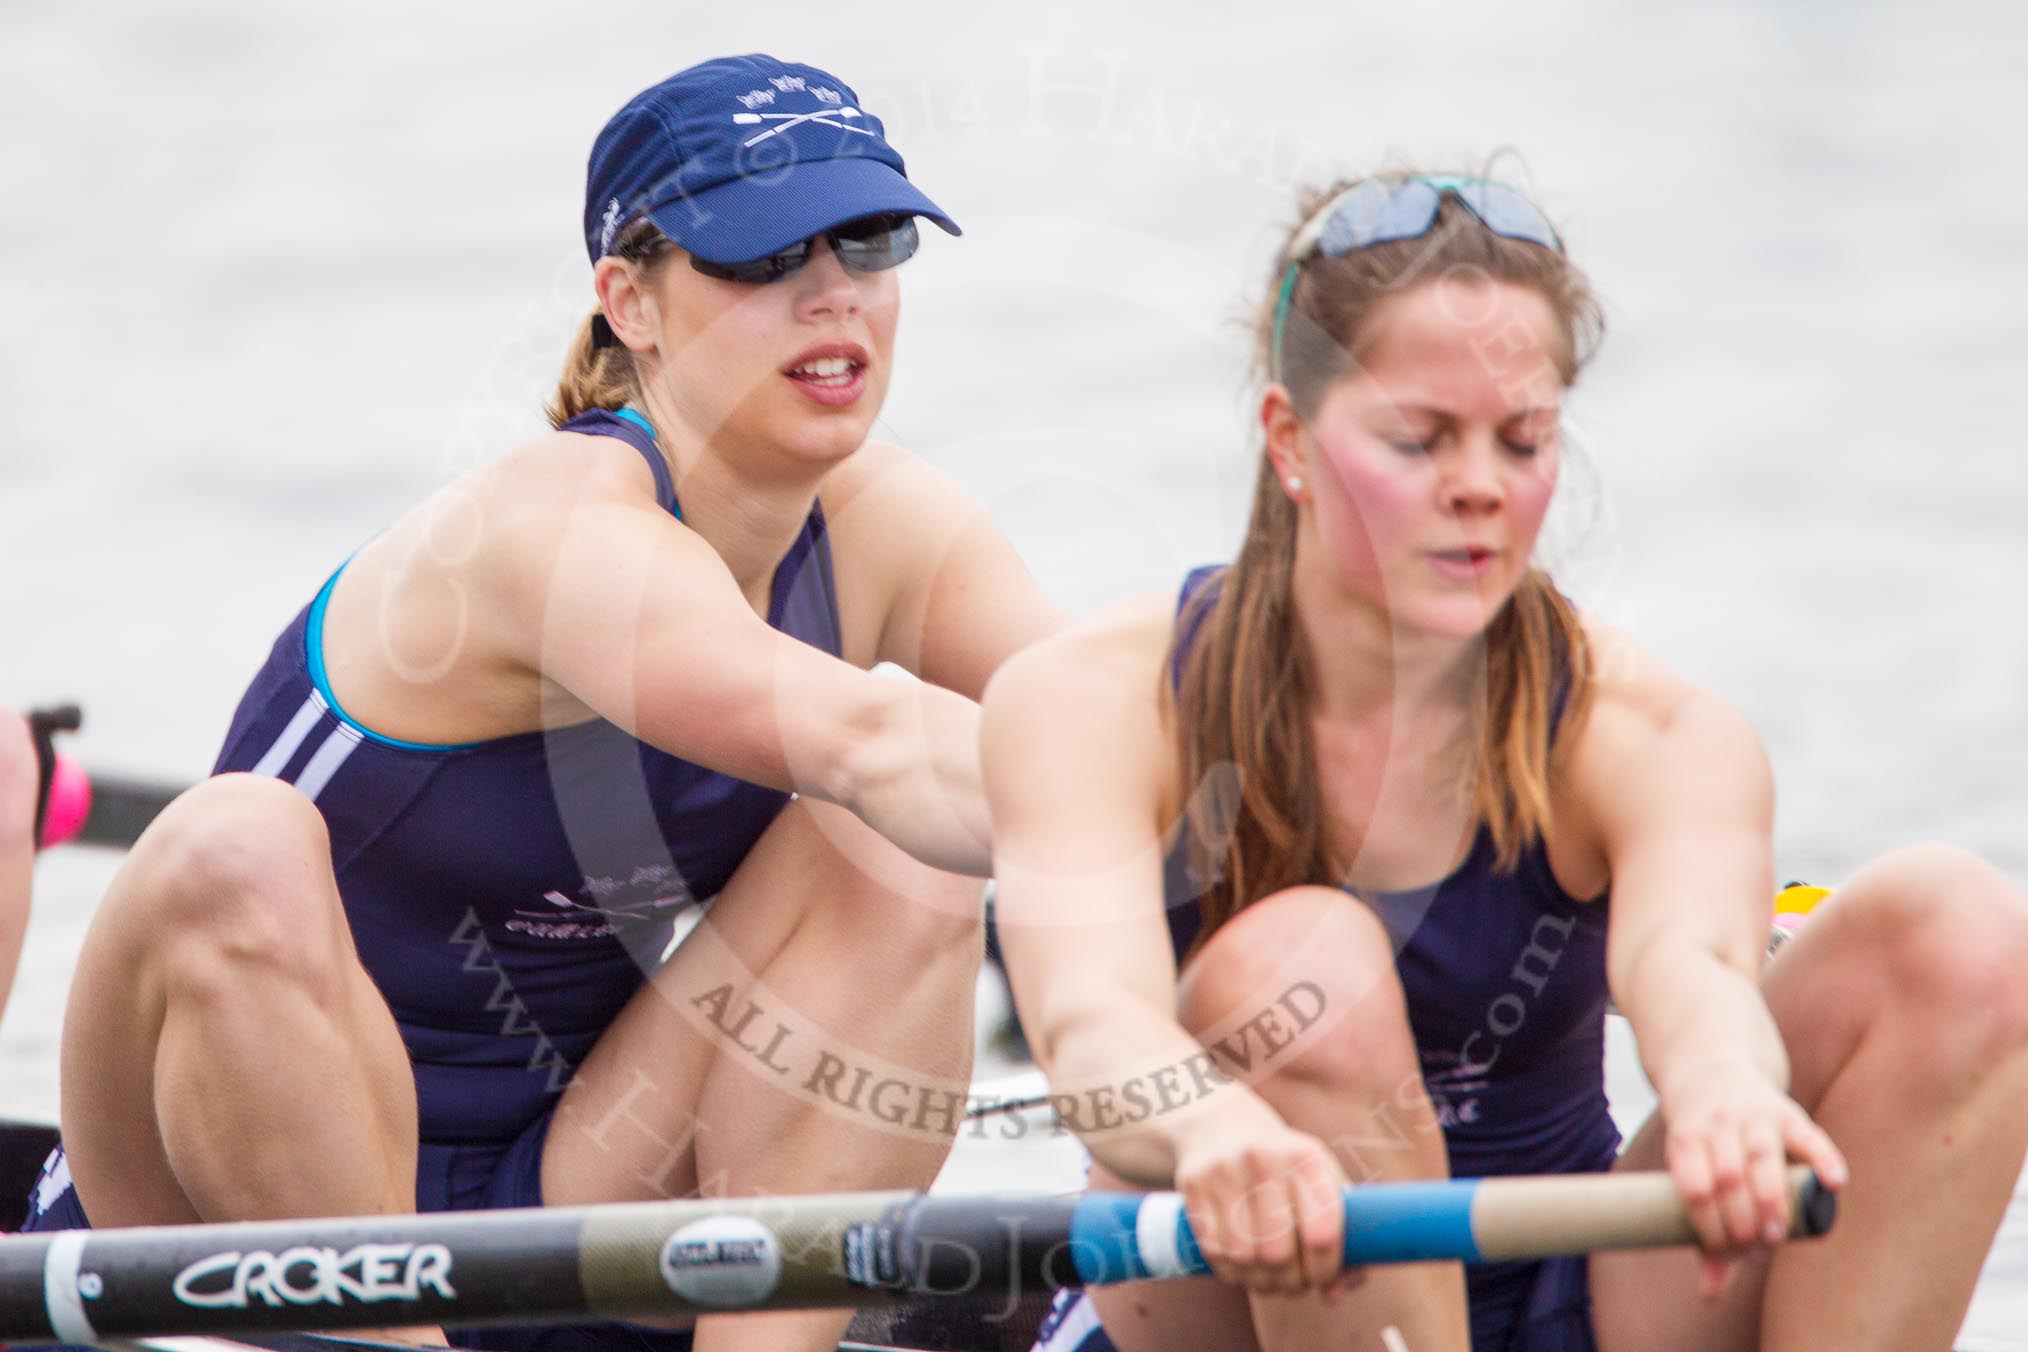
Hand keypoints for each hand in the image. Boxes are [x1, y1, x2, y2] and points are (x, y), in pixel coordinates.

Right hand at [1171, 1108, 1357, 1298]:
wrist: (1222, 1123)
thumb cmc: (1285, 1165)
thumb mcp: (1321, 1182)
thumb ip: (1344, 1236)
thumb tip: (1334, 1293)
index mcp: (1306, 1158)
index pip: (1321, 1233)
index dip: (1325, 1268)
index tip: (1322, 1276)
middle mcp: (1264, 1159)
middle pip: (1278, 1253)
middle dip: (1290, 1282)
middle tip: (1294, 1283)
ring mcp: (1224, 1170)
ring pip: (1243, 1257)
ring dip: (1260, 1282)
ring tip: (1270, 1279)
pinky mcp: (1193, 1183)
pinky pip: (1214, 1250)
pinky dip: (1233, 1273)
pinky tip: (1244, 1269)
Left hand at [1655, 1051, 1847, 1299]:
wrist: (1710, 1070)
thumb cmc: (1703, 1144)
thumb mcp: (1692, 1175)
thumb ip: (1706, 1234)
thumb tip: (1708, 1296)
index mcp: (1685, 1139)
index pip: (1694, 1188)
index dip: (1711, 1225)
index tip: (1730, 1253)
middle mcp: (1717, 1124)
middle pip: (1727, 1177)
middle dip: (1743, 1219)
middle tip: (1758, 1249)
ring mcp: (1753, 1115)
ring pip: (1762, 1157)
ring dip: (1771, 1199)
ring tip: (1779, 1234)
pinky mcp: (1787, 1112)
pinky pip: (1808, 1135)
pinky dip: (1823, 1159)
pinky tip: (1834, 1184)